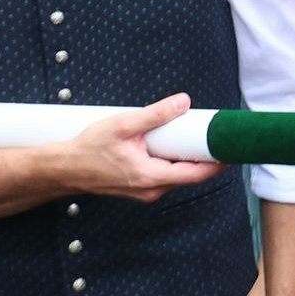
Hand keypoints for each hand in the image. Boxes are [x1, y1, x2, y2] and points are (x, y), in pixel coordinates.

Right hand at [58, 93, 217, 202]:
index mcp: (150, 177)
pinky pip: (163, 176)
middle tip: (210, 135)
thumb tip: (182, 103)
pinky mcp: (139, 189)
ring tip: (188, 137)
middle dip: (202, 157)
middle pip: (189, 175)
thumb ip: (155, 115)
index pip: (196, 174)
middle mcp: (151, 190)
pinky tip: (165, 147)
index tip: (229, 148)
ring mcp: (145, 192)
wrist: (65, 169)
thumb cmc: (88, 150)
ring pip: (176, 176)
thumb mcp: (123, 125)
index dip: (217, 162)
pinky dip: (169, 163)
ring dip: (184, 159)